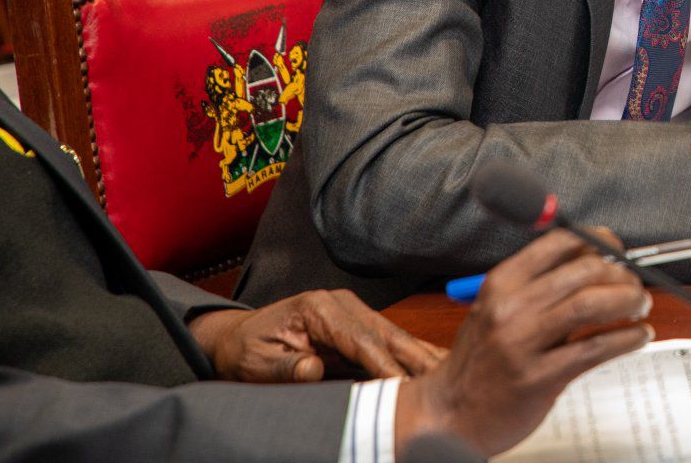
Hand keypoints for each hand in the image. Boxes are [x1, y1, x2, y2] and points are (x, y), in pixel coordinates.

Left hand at [189, 289, 444, 382]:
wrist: (240, 338)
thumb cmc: (248, 350)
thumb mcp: (257, 361)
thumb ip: (286, 365)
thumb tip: (312, 369)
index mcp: (319, 307)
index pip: (360, 338)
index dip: (383, 363)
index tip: (402, 385)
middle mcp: (342, 304)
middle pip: (387, 333)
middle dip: (416, 357)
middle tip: (444, 377)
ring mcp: (353, 312)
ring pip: (395, 336)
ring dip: (421, 355)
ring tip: (451, 371)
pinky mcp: (359, 325)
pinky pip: (390, 341)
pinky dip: (412, 354)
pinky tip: (435, 364)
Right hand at [395, 228, 651, 457]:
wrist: (450, 413)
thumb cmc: (482, 360)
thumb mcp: (498, 308)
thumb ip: (542, 286)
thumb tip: (599, 260)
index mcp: (501, 282)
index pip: (560, 243)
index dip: (599, 241)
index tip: (617, 250)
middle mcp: (510, 307)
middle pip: (582, 271)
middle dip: (621, 274)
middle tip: (635, 285)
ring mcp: (522, 344)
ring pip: (591, 305)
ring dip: (628, 300)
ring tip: (641, 306)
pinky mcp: (538, 378)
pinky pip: (594, 349)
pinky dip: (626, 338)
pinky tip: (637, 336)